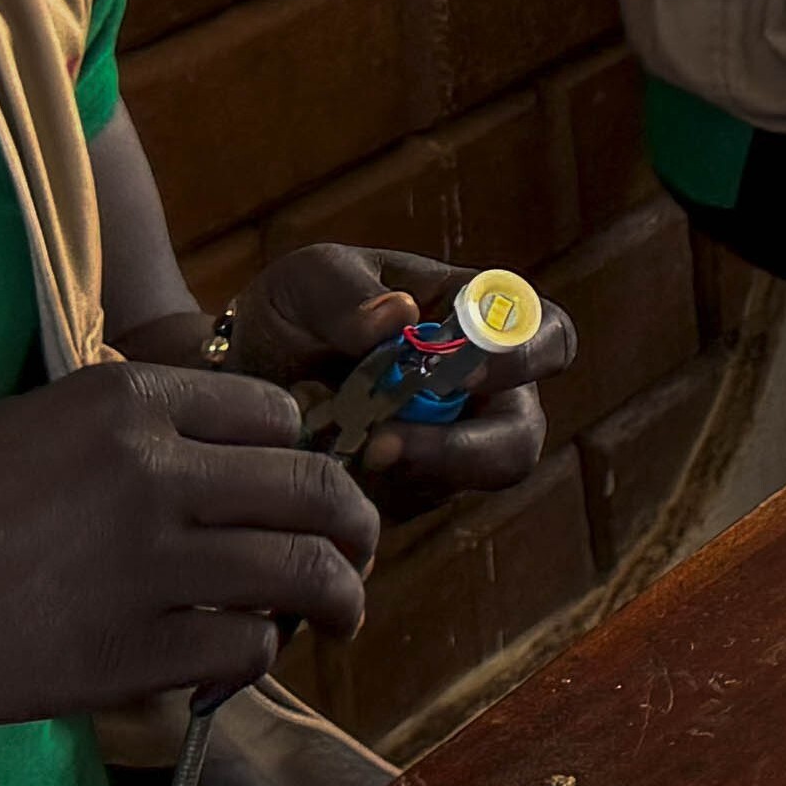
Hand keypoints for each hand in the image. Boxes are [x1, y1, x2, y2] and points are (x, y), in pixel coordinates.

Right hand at [0, 361, 379, 745]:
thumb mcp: (29, 430)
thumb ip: (127, 433)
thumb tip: (217, 461)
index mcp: (124, 399)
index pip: (274, 412)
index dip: (301, 454)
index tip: (300, 488)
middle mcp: (153, 468)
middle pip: (314, 487)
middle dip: (354, 526)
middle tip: (359, 554)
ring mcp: (152, 560)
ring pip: (307, 571)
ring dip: (339, 598)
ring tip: (340, 616)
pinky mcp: (139, 648)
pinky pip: (248, 648)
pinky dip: (258, 657)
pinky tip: (237, 662)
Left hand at [230, 242, 575, 488]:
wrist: (240, 370)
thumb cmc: (295, 310)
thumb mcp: (308, 280)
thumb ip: (347, 292)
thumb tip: (396, 316)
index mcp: (475, 319)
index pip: (545, 333)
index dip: (522, 357)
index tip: (462, 373)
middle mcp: (480, 391)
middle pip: (521, 434)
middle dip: (468, 448)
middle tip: (391, 443)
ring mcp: (448, 445)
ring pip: (471, 481)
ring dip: (416, 473)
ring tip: (356, 455)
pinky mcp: (410, 491)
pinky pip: (412, 505)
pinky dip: (369, 488)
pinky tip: (323, 460)